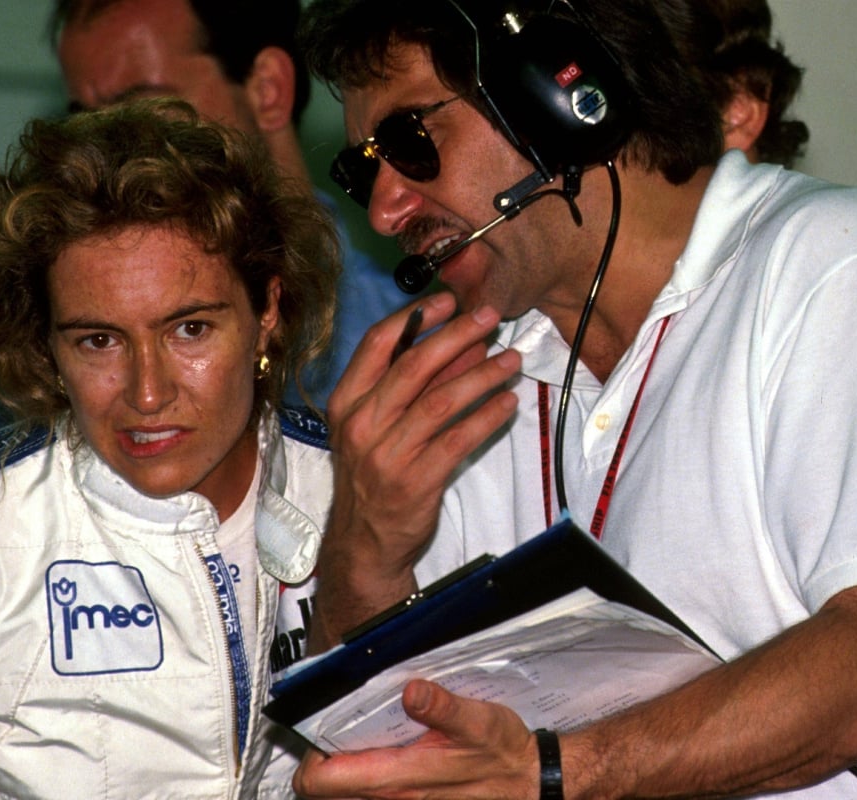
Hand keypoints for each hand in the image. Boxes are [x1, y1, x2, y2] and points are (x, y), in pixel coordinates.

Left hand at [293, 679, 538, 799]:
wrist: (531, 782)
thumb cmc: (503, 753)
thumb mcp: (479, 721)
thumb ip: (443, 708)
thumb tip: (413, 692)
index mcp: (401, 776)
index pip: (324, 781)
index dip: (309, 758)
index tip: (315, 732)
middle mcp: (395, 798)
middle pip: (326, 792)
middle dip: (318, 764)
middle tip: (328, 731)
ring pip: (347, 797)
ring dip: (339, 772)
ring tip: (350, 738)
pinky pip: (372, 796)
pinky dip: (361, 779)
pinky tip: (377, 752)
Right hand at [312, 295, 521, 645]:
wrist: (364, 542)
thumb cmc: (372, 475)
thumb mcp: (372, 426)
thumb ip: (405, 386)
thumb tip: (456, 343)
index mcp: (345, 403)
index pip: (376, 344)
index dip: (415, 318)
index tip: (447, 300)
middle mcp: (362, 424)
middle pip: (414, 366)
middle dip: (457, 335)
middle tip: (490, 318)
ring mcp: (386, 453)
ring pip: (442, 400)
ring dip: (482, 375)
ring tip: (511, 360)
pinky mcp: (415, 480)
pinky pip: (459, 439)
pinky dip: (487, 417)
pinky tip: (508, 404)